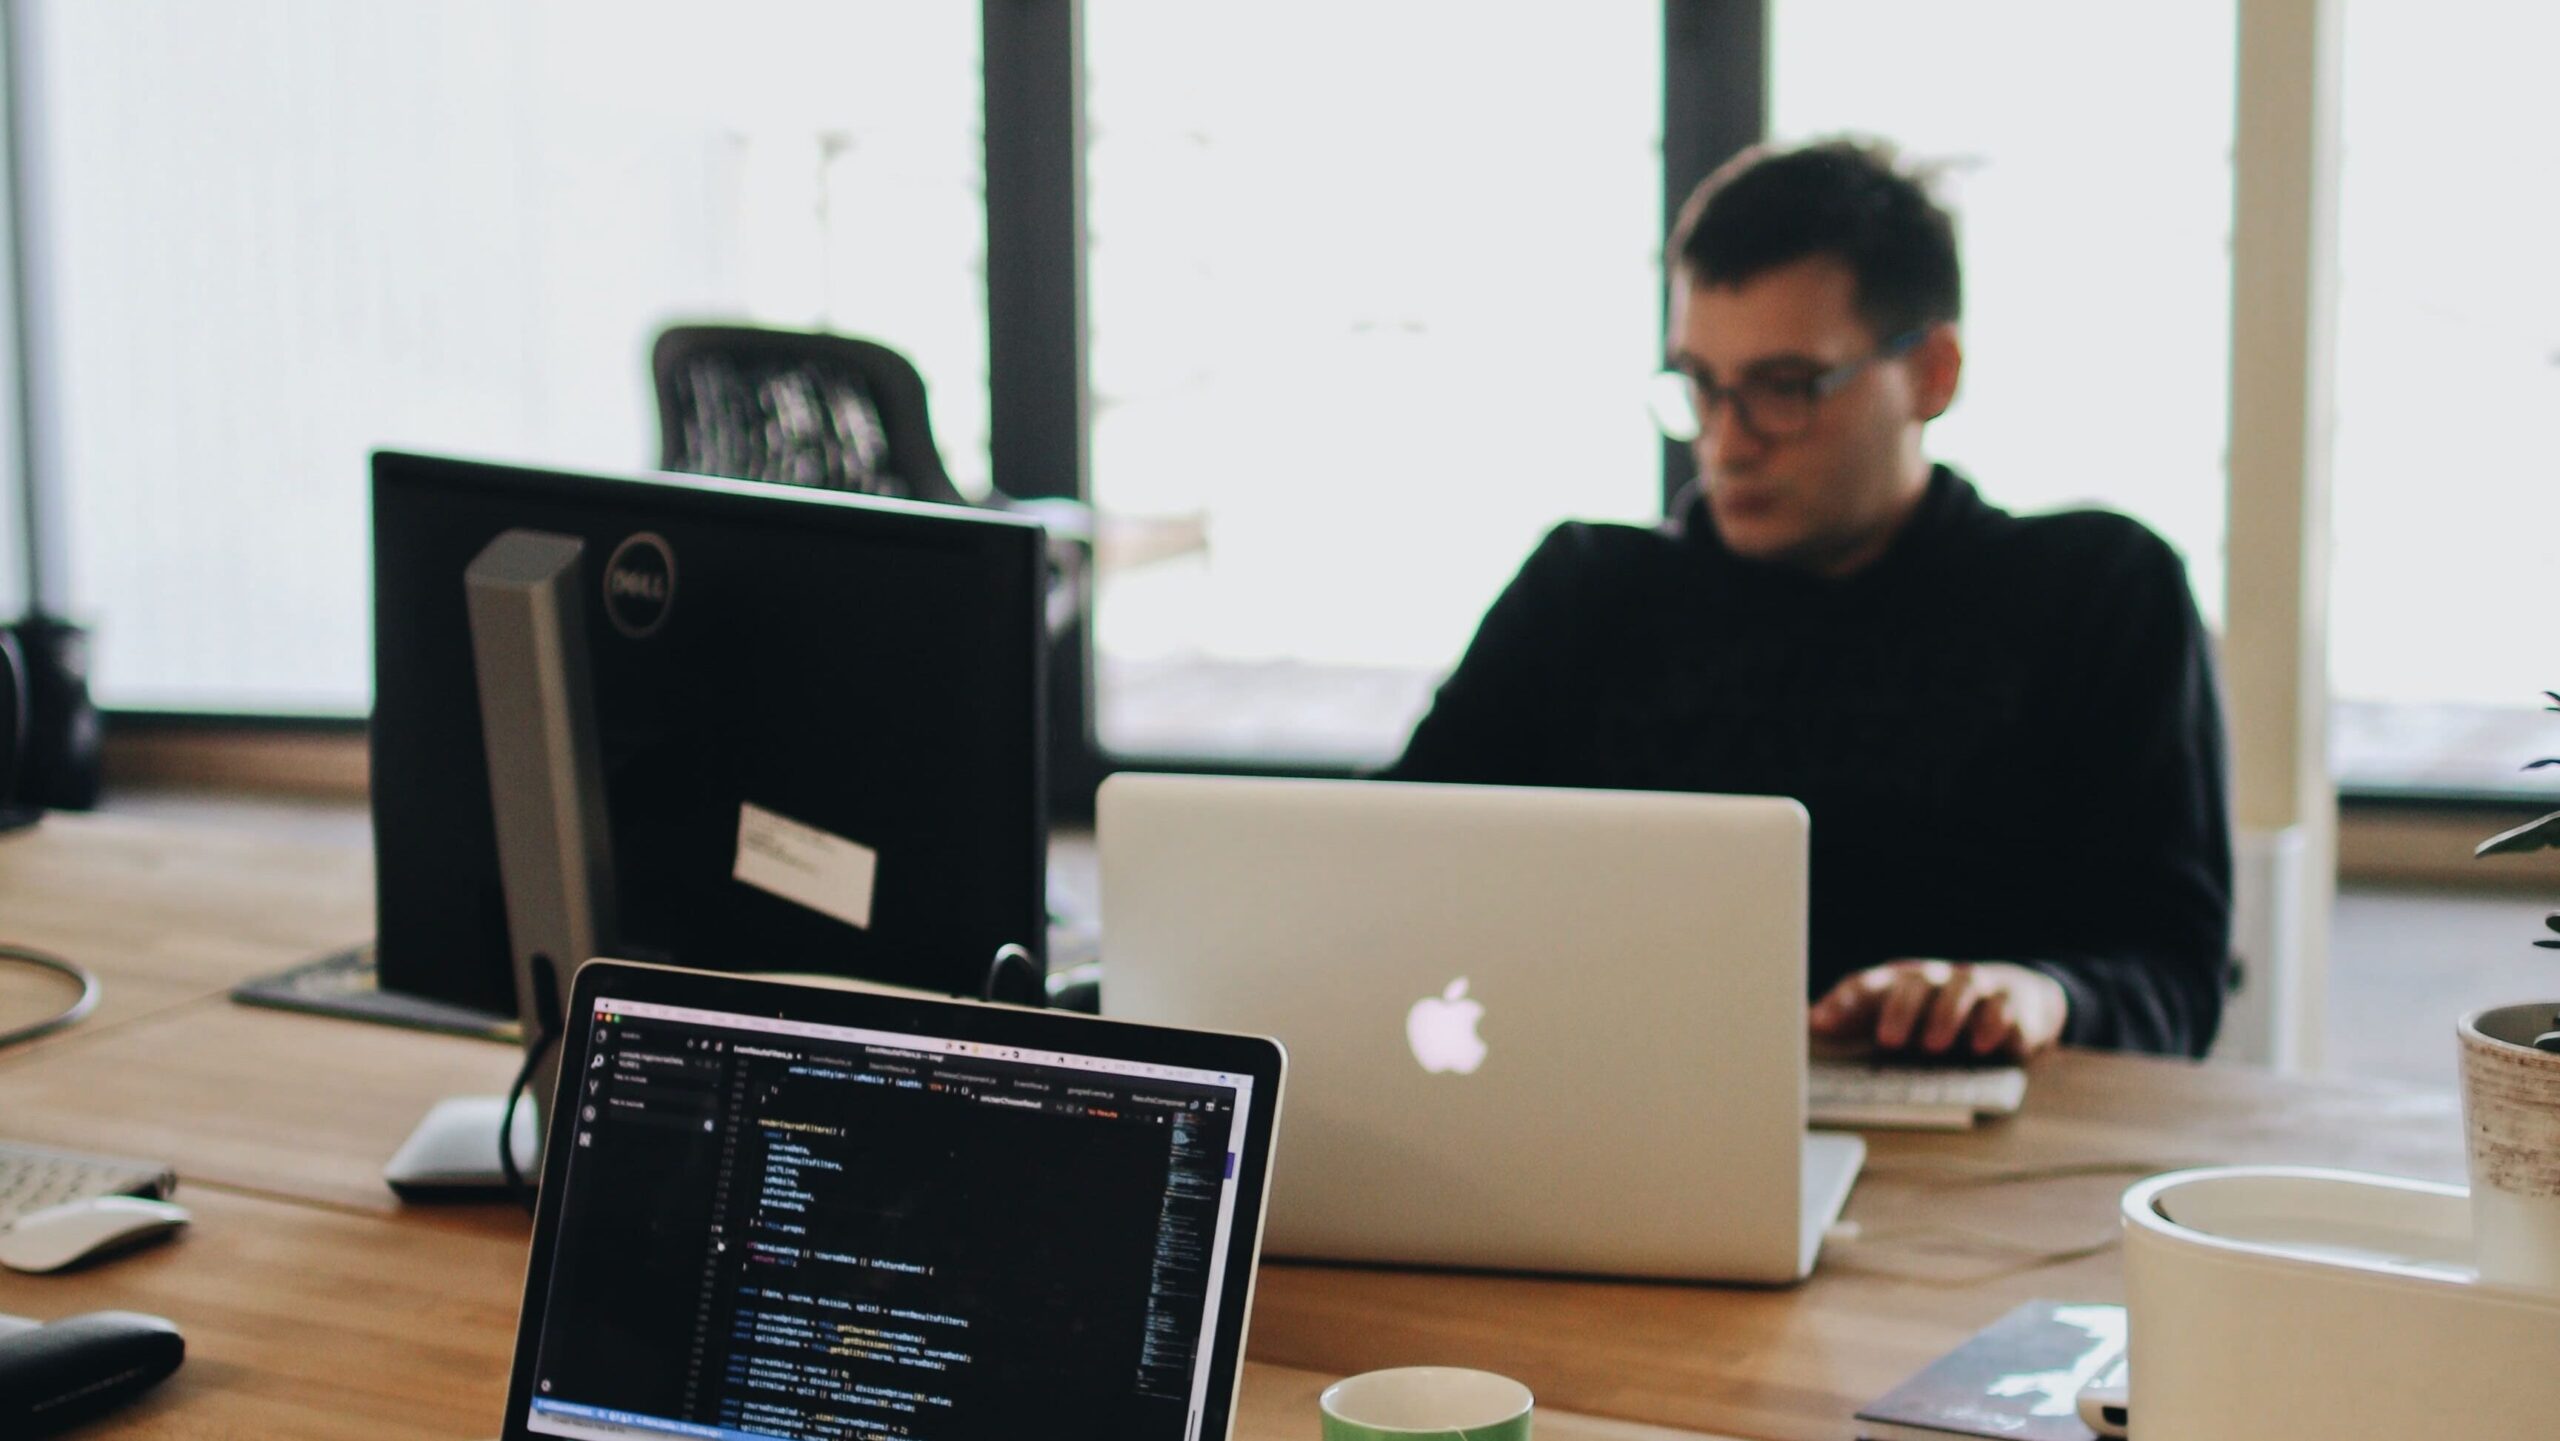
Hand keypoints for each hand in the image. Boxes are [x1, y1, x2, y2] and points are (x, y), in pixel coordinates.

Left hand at [1808, 959, 2067, 1061]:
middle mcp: (1937, 978)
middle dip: (1900, 1010)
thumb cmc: (1941, 1011)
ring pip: (1962, 987)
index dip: (1842, 1002)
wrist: (2016, 998)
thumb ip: (1857, 1019)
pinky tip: (1986, 1044)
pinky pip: (2006, 1006)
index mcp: (1901, 982)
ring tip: (1934, 1045)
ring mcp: (1977, 986)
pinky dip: (1996, 1023)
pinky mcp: (2013, 1001)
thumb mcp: (1899, 1014)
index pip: (1867, 984)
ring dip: (1947, 1015)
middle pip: (1915, 983)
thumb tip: (1806, 1023)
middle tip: (1889, 1040)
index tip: (1818, 1023)